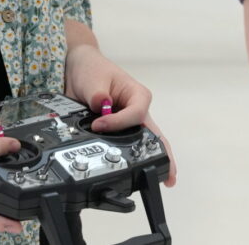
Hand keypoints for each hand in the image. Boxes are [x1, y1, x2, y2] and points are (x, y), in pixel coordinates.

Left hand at [66, 46, 178, 186]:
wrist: (79, 72)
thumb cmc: (92, 70)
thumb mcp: (94, 79)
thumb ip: (97, 94)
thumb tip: (102, 105)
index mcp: (138, 95)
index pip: (135, 115)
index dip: (118, 123)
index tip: (98, 125)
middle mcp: (138, 110)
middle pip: (154, 135)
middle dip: (163, 154)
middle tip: (170, 176)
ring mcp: (130, 123)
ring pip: (144, 143)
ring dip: (150, 159)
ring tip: (162, 179)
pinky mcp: (119, 132)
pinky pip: (128, 146)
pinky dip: (132, 158)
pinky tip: (138, 172)